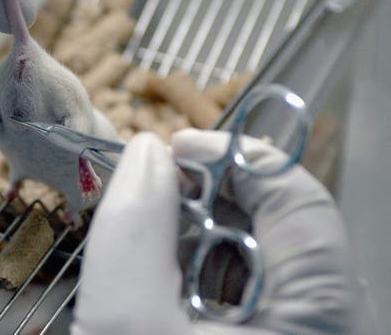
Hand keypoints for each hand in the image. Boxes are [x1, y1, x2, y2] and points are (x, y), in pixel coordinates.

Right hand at [72, 130, 371, 333]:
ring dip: (200, 246)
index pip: (297, 198)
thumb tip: (145, 154)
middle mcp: (333, 331)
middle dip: (208, 203)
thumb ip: (134, 230)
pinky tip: (165, 296)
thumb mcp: (131, 327)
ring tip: (149, 253)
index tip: (172, 148)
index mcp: (325, 318)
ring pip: (262, 270)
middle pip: (280, 231)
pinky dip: (204, 287)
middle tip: (149, 198)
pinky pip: (251, 307)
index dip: (233, 157)